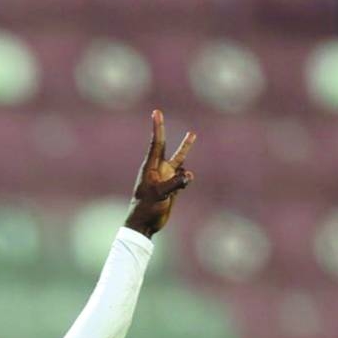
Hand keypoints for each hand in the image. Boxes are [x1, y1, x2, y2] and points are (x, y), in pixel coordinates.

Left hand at [125, 109, 195, 237]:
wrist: (145, 224)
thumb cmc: (146, 208)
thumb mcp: (160, 195)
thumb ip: (175, 183)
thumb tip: (189, 175)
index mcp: (151, 167)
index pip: (157, 143)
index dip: (158, 127)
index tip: (156, 112)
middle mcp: (159, 170)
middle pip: (172, 151)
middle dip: (184, 145)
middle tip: (193, 134)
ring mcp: (166, 179)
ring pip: (181, 166)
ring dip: (185, 171)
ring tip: (182, 182)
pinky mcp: (172, 188)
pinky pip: (183, 179)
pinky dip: (185, 181)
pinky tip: (181, 189)